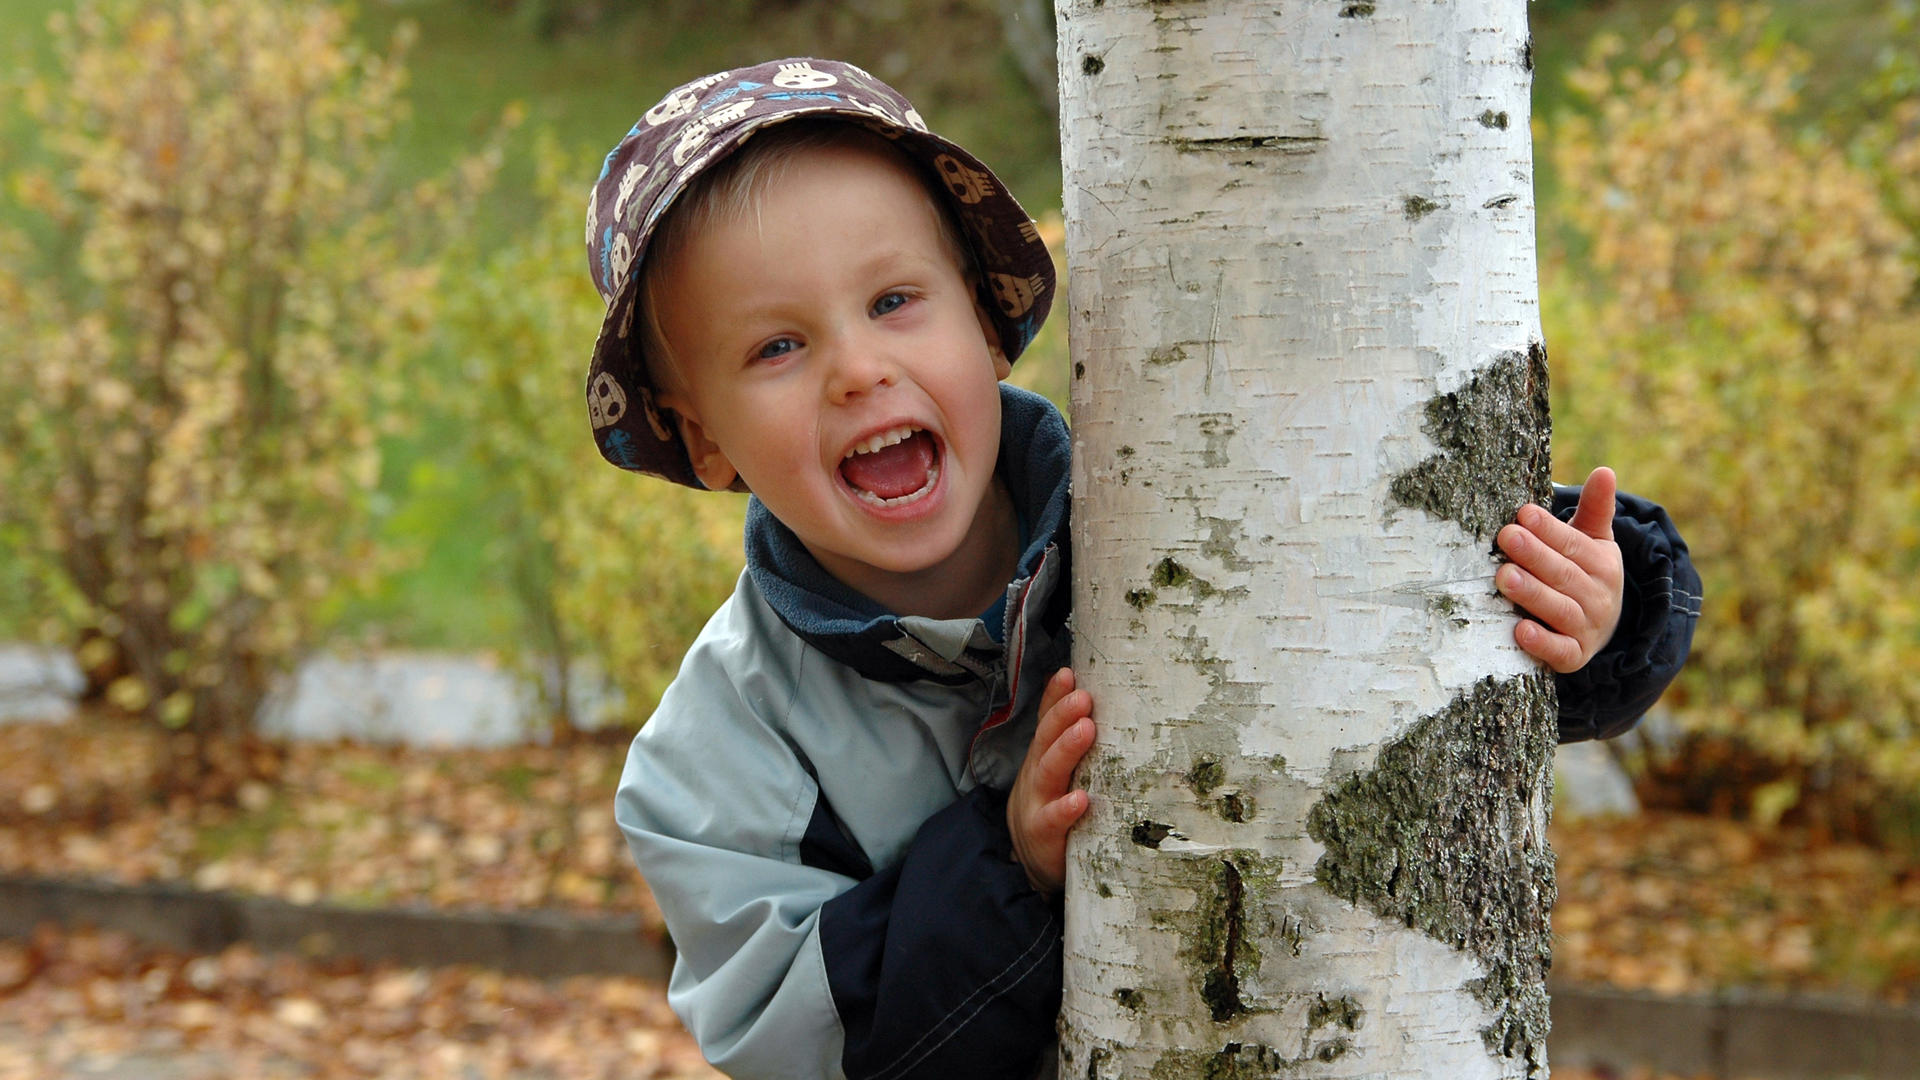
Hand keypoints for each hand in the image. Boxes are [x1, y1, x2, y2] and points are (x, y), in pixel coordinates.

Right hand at [1007, 667, 1094, 894]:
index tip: (1069, 674)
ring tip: (1085, 729)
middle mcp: (1036, 775)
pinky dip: (1065, 809)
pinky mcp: (1043, 836)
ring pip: (1048, 773)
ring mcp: (1037, 804)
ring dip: (1066, 749)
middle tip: (1084, 697)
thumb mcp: (1057, 773)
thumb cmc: (1053, 810)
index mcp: (1043, 757)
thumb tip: (1100, 706)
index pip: (1046, 721)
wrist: (1031, 863)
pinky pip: (1053, 821)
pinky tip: (1080, 799)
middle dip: (1063, 716)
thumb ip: (1071, 745)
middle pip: (1045, 740)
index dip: (1054, 698)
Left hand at [1495, 466, 1625, 673]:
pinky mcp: (1573, 657)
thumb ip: (1596, 509)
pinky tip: (1519, 630)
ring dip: (1532, 594)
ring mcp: (1586, 628)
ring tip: (1504, 576)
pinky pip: (1559, 651)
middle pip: (1563, 574)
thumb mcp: (1595, 542)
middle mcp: (1597, 597)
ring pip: (1558, 609)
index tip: (1523, 513)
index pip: (1573, 545)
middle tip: (1506, 536)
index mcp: (1602, 564)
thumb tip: (1605, 471)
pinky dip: (1542, 643)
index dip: (1548, 530)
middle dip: (1534, 555)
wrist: (1602, 628)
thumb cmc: (1586, 574)